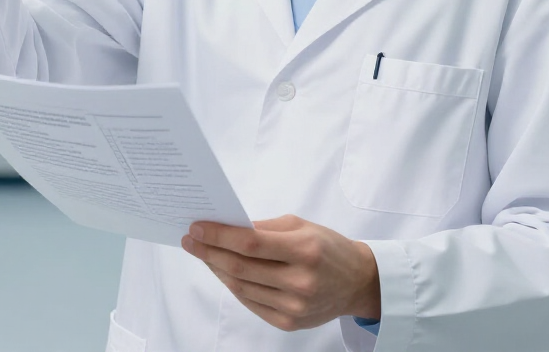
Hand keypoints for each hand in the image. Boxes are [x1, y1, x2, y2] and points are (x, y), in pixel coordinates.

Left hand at [181, 215, 379, 331]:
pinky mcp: (288, 322)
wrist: (357, 282)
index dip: (218, 235)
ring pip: (241, 287)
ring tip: (204, 254)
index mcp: (304, 250)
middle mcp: (299, 281)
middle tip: (190, 240)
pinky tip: (223, 271)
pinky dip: (233, 286)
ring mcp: (294, 306)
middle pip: (240, 267)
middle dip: (209, 252)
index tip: (197, 227)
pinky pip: (250, 302)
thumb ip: (264, 228)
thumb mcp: (301, 225)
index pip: (249, 243)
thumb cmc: (327, 247)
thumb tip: (226, 227)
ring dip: (216, 269)